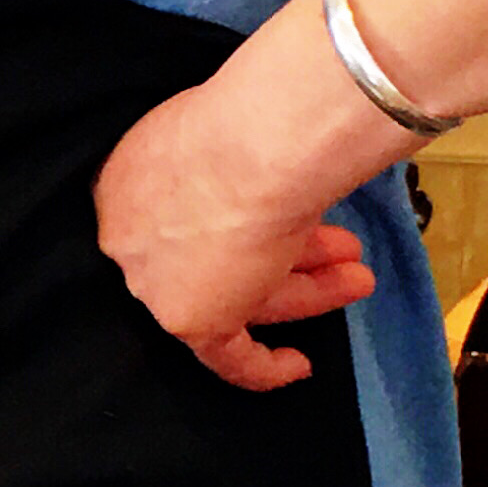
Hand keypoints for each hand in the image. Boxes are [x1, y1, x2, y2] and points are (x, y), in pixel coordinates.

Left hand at [95, 82, 378, 391]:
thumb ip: (235, 159)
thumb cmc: (255, 119)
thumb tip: (273, 163)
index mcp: (129, 178)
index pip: (180, 218)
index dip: (233, 226)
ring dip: (303, 284)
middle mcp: (132, 232)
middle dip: (286, 250)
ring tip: (358, 276)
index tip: (278, 226)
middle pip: (213, 254)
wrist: (260, 147)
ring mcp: (155, 278)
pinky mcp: (188, 318)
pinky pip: (226, 356)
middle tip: (342, 247)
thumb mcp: (230, 126)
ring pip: (236, 291)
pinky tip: (298, 365)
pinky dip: (264, 366)